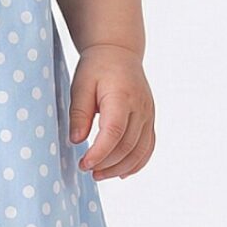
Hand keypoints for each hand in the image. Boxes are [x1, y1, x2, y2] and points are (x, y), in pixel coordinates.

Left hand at [69, 43, 154, 180]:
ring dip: (120, 167)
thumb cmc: (96, 67)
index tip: (84, 164)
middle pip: (128, 146)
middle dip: (107, 164)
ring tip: (99, 175)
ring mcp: (148, 114)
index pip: (114, 132)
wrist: (119, 51)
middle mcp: (140, 107)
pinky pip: (149, 146)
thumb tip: (76, 141)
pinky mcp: (150, 119)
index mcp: (121, 96)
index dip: (99, 153)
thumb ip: (79, 113)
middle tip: (87, 170)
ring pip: (140, 151)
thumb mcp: (80, 85)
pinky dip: (137, 163)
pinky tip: (122, 172)